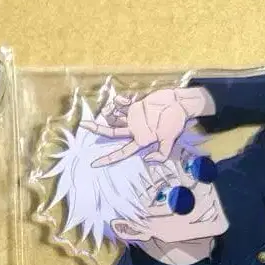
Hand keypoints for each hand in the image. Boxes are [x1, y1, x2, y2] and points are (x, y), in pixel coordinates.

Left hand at [80, 87, 213, 166]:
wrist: (181, 103)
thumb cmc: (176, 122)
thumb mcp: (171, 140)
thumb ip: (162, 153)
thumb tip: (147, 160)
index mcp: (139, 141)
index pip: (121, 153)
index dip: (108, 159)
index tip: (94, 165)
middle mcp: (134, 130)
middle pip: (111, 133)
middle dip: (97, 129)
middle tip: (84, 124)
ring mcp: (134, 118)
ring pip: (114, 117)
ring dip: (110, 111)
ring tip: (113, 107)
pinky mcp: (136, 106)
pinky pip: (121, 104)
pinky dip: (118, 101)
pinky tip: (122, 99)